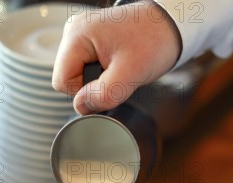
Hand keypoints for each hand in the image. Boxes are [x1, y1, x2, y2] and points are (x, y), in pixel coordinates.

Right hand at [52, 0, 181, 113]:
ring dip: (98, 80)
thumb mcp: (131, 73)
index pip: (61, 81)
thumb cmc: (154, 42)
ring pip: (77, 74)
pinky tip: (117, 64)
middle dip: (92, 85)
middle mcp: (74, 31)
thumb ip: (104, 94)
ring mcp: (81, 34)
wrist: (171, 26)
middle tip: (118, 75)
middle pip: (68, 77)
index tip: (110, 85)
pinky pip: (86, 66)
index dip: (84, 93)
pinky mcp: (90, 39)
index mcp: (77, 34)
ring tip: (120, 68)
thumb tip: (80, 106)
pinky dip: (101, 72)